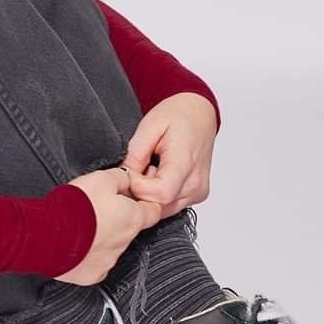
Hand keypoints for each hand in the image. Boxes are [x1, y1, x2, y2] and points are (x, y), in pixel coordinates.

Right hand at [54, 167, 161, 284]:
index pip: (153, 211)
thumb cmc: (74, 207)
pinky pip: (94, 262)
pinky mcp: (93, 273)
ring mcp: (109, 260)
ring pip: (111, 245)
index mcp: (132, 218)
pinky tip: (75, 242)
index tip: (135, 198)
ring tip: (80, 224)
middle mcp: (124, 242)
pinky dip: (87, 252)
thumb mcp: (101, 178)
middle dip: (117, 218)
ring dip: (100, 235)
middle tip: (96, 207)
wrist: (49, 234)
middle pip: (128, 228)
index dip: (145, 202)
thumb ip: (120, 178)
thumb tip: (127, 180)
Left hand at [122, 92, 217, 219]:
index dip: (138, 187)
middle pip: (160, 205)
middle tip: (136, 167)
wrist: (199, 115)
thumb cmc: (178, 115)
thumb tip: (124, 175)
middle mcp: (196, 183)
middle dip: (140, 191)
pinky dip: (158, 195)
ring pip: (164, 209)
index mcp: (186, 162)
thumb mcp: (149, 125)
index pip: (161, 193)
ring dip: (149, 194)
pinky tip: (155, 175)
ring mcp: (198, 192)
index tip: (129, 170)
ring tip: (147, 168)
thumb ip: (136, 153)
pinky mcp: (196, 195)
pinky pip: (170, 205)